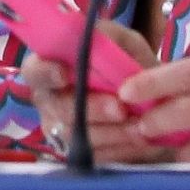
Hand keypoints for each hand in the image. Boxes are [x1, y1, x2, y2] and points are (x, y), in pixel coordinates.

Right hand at [19, 19, 166, 162]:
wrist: (156, 106)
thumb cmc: (131, 68)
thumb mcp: (126, 44)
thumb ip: (110, 37)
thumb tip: (93, 33)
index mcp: (51, 67)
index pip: (34, 70)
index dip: (45, 72)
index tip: (64, 73)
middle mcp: (49, 100)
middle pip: (59, 108)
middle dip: (91, 108)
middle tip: (120, 108)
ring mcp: (62, 129)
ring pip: (78, 135)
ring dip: (112, 132)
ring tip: (141, 128)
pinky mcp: (82, 154)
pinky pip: (96, 156)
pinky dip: (121, 149)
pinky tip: (142, 141)